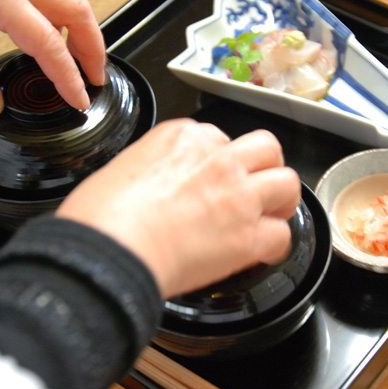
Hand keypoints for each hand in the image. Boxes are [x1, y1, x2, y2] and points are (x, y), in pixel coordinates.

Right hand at [56, 119, 300, 298]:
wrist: (108, 250)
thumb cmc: (101, 217)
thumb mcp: (123, 168)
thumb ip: (155, 168)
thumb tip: (161, 186)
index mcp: (183, 136)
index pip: (220, 138)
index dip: (221, 161)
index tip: (215, 179)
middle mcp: (218, 159)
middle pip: (266, 148)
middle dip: (265, 166)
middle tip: (257, 186)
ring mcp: (238, 196)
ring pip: (286, 183)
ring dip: (282, 199)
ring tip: (271, 215)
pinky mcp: (247, 236)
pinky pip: (282, 235)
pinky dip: (276, 245)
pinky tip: (263, 252)